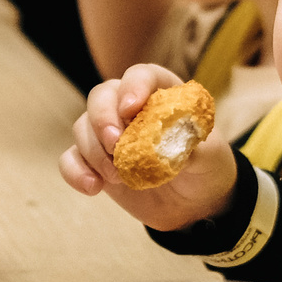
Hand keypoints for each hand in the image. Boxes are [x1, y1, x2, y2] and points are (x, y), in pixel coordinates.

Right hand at [63, 65, 238, 232]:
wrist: (195, 205)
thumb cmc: (206, 169)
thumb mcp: (211, 157)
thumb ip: (193, 144)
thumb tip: (169, 138)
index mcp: (161, 94)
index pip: (141, 76)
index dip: (133, 86)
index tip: (131, 108)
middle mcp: (129, 108)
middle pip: (101, 96)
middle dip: (102, 119)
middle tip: (115, 145)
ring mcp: (109, 135)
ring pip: (82, 126)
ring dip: (93, 150)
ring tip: (117, 177)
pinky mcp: (95, 162)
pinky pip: (71, 159)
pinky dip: (76, 171)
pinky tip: (93, 188)